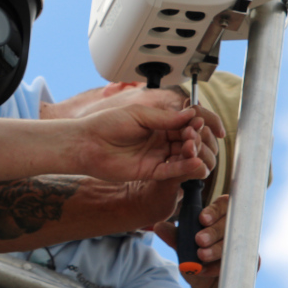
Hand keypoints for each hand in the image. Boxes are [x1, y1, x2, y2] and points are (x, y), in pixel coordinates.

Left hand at [76, 105, 214, 183]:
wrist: (87, 143)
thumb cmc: (107, 124)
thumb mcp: (139, 115)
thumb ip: (165, 118)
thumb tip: (191, 114)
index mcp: (157, 124)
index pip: (184, 124)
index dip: (194, 124)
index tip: (199, 121)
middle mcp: (159, 141)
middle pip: (186, 141)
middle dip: (194, 138)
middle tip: (194, 134)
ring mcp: (156, 157)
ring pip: (183, 157)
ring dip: (192, 152)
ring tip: (192, 146)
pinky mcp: (150, 172)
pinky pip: (172, 171)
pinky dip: (185, 167)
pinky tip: (193, 162)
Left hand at [153, 195, 254, 287]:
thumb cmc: (197, 263)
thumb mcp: (183, 250)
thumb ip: (174, 237)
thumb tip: (158, 226)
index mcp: (219, 219)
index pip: (222, 205)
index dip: (214, 210)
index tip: (202, 218)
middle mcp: (234, 229)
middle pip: (229, 222)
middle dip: (213, 231)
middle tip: (199, 240)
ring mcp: (244, 245)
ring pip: (233, 242)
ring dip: (216, 249)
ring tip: (201, 256)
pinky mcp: (251, 263)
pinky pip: (238, 260)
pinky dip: (220, 266)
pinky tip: (207, 270)